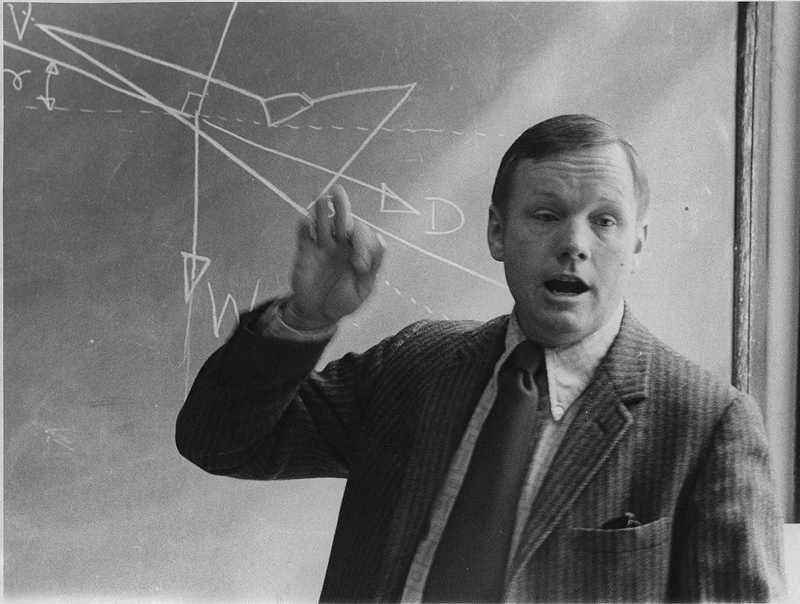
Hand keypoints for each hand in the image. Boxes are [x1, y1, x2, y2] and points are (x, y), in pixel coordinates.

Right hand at [284, 185, 385, 329]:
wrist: (318, 313)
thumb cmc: (344, 300)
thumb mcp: (364, 287)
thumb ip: (373, 265)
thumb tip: (383, 241)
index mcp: (358, 251)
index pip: (362, 235)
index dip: (362, 242)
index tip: (359, 263)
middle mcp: (341, 244)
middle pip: (342, 220)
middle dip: (342, 207)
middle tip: (338, 192)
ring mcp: (322, 246)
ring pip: (322, 223)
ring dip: (321, 210)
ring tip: (320, 196)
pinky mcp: (305, 252)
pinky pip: (304, 236)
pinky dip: (303, 228)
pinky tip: (304, 221)